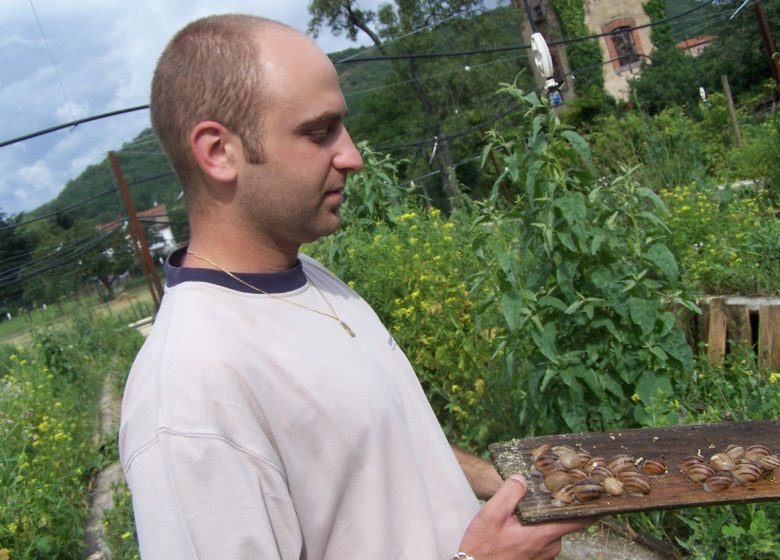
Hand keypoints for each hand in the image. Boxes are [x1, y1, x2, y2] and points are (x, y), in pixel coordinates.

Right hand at [458, 474, 590, 559]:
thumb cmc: (483, 547)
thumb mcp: (491, 515)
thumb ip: (509, 494)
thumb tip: (522, 480)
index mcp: (543, 535)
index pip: (577, 520)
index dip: (589, 507)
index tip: (597, 494)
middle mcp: (549, 547)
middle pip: (560, 520)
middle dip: (552, 506)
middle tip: (544, 489)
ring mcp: (544, 556)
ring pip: (549, 529)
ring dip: (540, 519)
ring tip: (522, 509)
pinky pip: (542, 539)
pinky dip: (534, 530)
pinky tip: (517, 525)